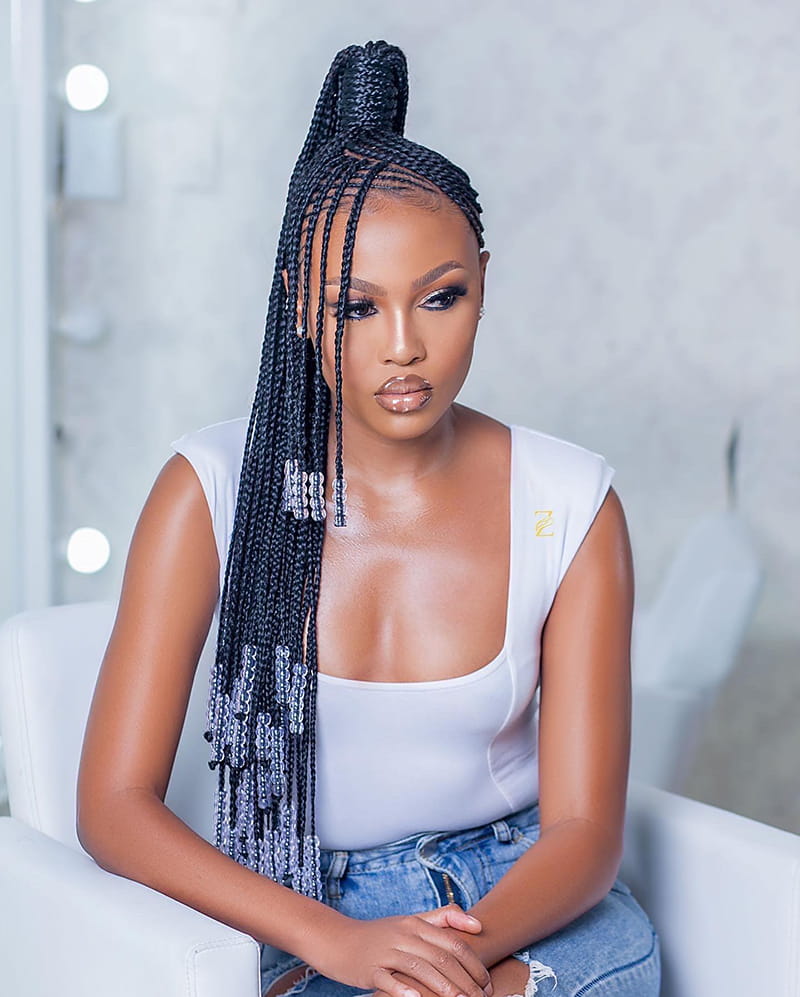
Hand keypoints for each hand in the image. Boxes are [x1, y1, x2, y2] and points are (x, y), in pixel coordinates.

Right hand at [314, 903, 492, 996]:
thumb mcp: (409, 921)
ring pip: (421, 969)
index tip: (487, 984)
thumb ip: (442, 918)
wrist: (337, 939)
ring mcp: (386, 952)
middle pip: (441, 958)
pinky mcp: (370, 969)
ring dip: (444, 988)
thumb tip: (478, 924)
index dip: (474, 964)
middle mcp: (404, 935)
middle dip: (466, 981)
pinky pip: (389, 980)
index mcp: (416, 924)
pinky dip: (404, 990)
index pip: (453, 943)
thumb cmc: (379, 935)